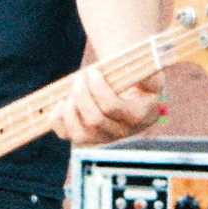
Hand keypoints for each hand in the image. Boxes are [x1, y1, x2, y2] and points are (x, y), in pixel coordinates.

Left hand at [50, 65, 165, 145]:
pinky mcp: (84, 137)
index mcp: (140, 117)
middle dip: (82, 94)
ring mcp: (101, 138)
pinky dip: (57, 118)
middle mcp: (120, 133)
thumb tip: (136, 74)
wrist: (128, 89)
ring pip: (79, 133)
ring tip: (73, 88)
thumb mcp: (150, 74)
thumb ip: (149, 75)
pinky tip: (61, 101)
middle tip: (80, 76)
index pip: (112, 107)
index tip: (92, 70)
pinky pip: (64, 133)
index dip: (97, 88)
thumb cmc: (138, 78)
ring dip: (70, 107)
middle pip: (94, 119)